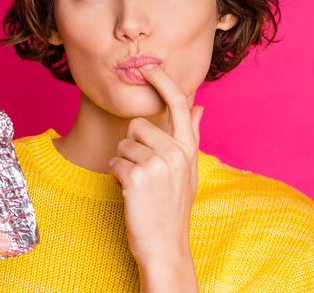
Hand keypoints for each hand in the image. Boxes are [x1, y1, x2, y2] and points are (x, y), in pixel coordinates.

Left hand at [108, 64, 201, 291]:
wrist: (166, 246)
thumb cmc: (173, 207)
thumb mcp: (189, 170)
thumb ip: (193, 135)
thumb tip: (199, 106)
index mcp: (189, 148)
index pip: (178, 103)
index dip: (163, 80)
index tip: (149, 67)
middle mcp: (176, 153)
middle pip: (137, 125)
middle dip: (132, 146)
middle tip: (143, 173)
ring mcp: (157, 165)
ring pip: (123, 145)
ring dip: (124, 164)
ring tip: (139, 186)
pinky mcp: (136, 178)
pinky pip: (114, 163)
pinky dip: (116, 179)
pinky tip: (129, 195)